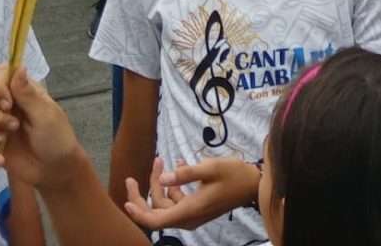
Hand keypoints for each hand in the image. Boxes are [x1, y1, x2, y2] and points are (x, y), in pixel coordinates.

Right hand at [0, 66, 82, 189]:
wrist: (54, 170)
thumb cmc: (56, 138)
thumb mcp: (46, 115)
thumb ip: (28, 94)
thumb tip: (19, 67)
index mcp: (22, 92)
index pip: (0, 74)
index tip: (7, 103)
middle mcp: (5, 105)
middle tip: (14, 127)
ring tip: (2, 141)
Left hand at [123, 155, 260, 231]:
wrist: (253, 184)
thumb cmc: (234, 175)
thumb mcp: (211, 168)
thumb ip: (186, 173)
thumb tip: (164, 177)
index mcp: (189, 211)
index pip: (155, 220)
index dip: (138, 211)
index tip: (126, 198)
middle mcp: (188, 217)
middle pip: (156, 212)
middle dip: (144, 193)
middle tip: (134, 176)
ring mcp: (192, 214)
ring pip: (166, 204)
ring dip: (159, 184)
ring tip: (160, 160)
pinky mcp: (197, 208)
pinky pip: (177, 201)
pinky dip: (173, 186)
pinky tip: (179, 164)